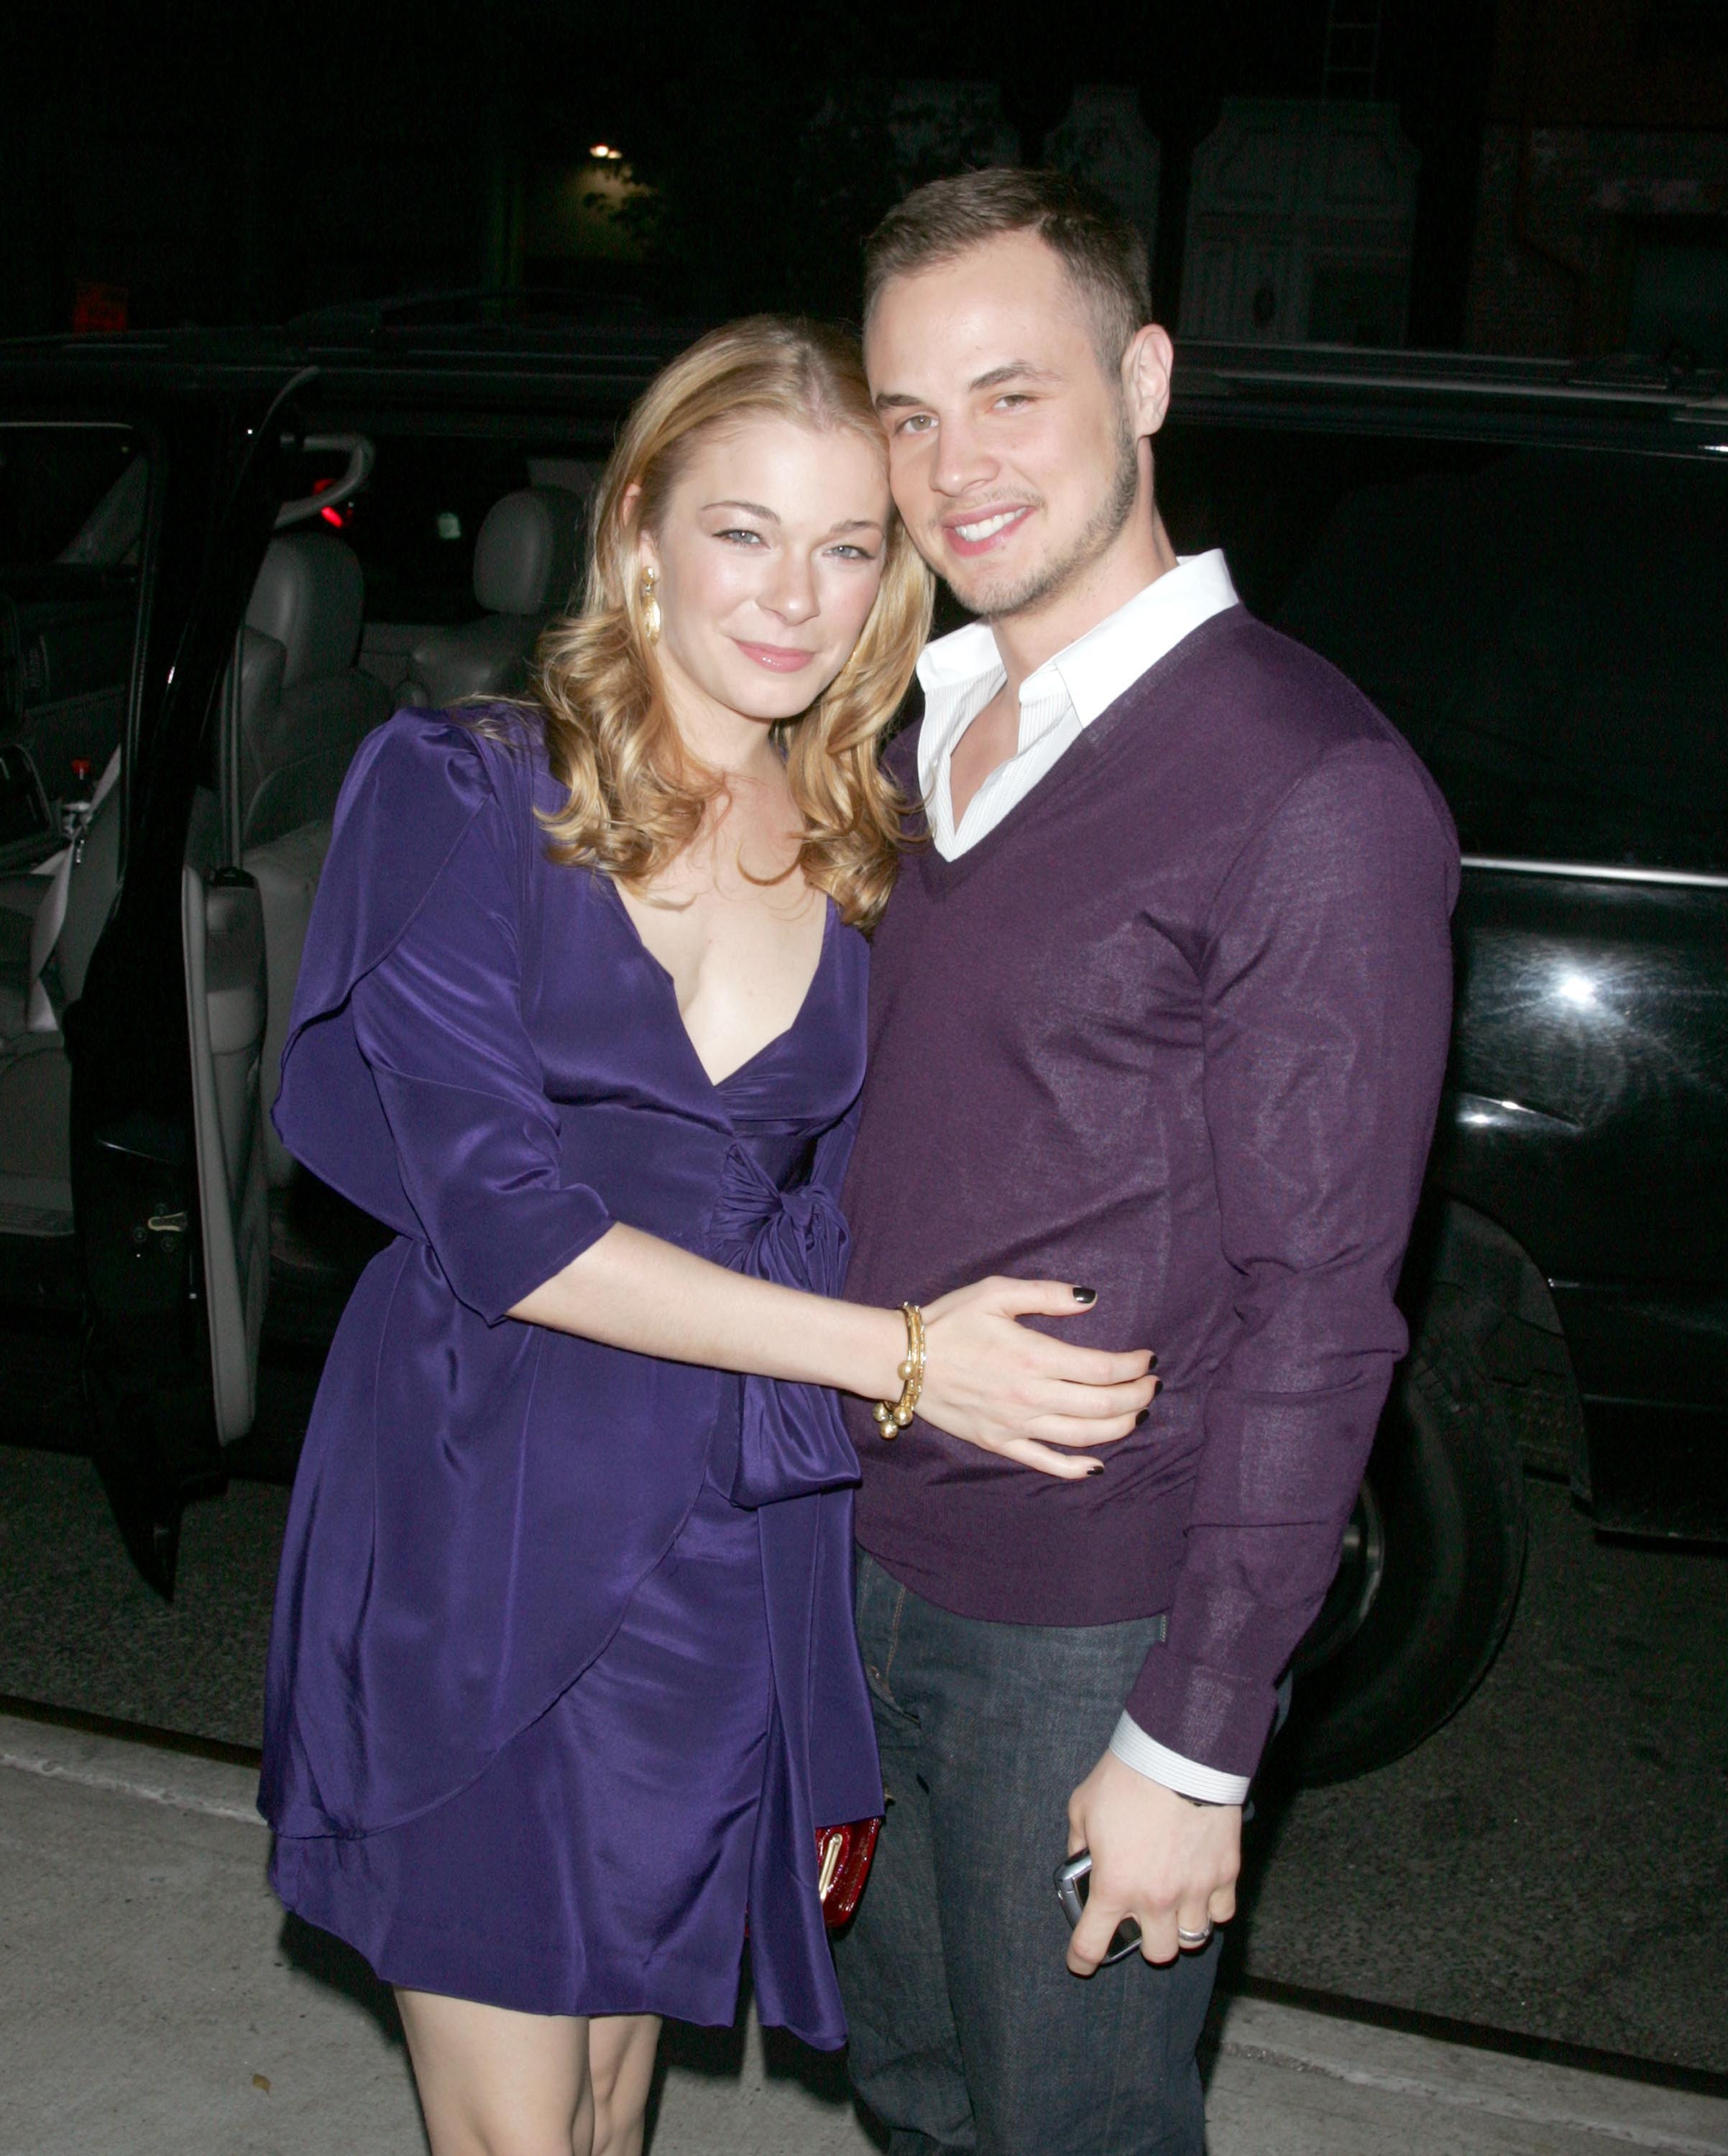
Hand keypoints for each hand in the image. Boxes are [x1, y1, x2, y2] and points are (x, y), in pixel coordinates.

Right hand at [915, 1278, 1156, 1478]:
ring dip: (1120, 1428)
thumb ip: (1047, 1294)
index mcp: (1034, 1356)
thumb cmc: (950, 1320)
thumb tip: (1090, 1299)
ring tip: (1138, 1414)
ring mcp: (1016, 1424)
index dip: (1134, 1366)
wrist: (901, 1359)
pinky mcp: (999, 1443)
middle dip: (1138, 1397)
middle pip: (1103, 1405)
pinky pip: (1046, 1463)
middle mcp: (1031, 1396)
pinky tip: (1098, 1464)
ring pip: (1083, 1436)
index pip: (1102, 1369)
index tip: (1148, 1358)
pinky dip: (1076, 1468)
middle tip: (1153, 1386)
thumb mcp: (996, 1293)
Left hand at [1065, 1750, 1239, 1972]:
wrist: (1179, 1752)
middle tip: (1142, 1916)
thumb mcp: (1082, 1807)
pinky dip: (1212, 1907)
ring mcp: (1195, 1890)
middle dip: (1146, 1940)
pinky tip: (1202, 1889)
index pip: (1092, 1945)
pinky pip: (1221, 1913)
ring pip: (1192, 1939)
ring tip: (1175, 1905)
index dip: (1082, 1960)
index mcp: (1115, 1886)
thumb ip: (1078, 1843)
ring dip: (1180, 1926)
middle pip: (1157, 1954)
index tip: (1080, 1962)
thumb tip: (1080, 1862)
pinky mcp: (1225, 1874)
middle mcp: (1156, 1898)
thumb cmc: (1126, 1777)